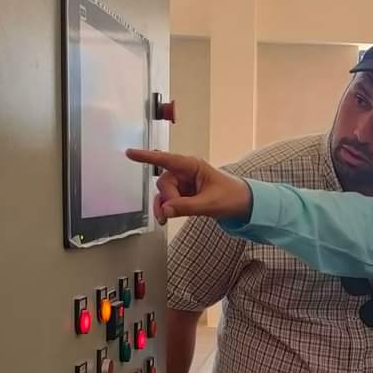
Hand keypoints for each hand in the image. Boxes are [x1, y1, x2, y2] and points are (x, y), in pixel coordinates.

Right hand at [126, 148, 252, 222]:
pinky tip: (167, 217)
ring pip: (164, 192)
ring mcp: (184, 183)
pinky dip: (166, 209)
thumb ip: (187, 207)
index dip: (147, 157)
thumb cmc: (232, 197)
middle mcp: (186, 172)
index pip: (167, 159)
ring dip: (163, 205)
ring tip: (165, 219)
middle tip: (173, 212)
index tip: (129, 153)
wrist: (243, 205)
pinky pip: (168, 200)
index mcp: (193, 166)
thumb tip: (165, 210)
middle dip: (166, 198)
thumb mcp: (210, 203)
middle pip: (164, 182)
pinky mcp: (184, 194)